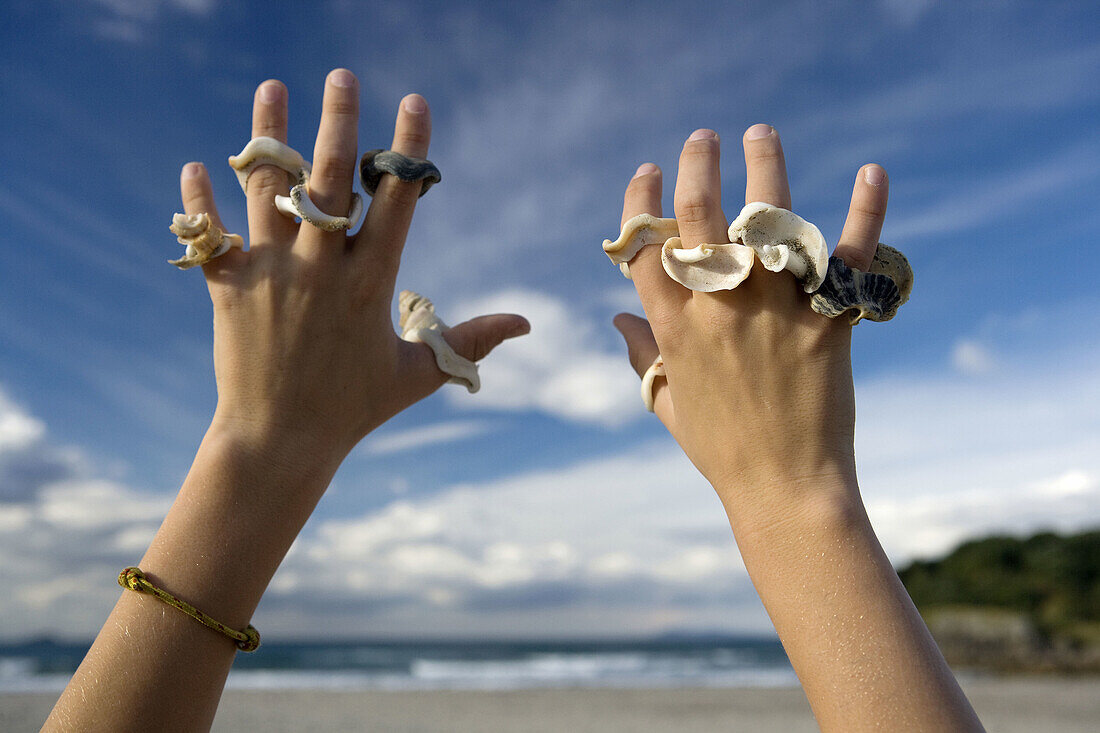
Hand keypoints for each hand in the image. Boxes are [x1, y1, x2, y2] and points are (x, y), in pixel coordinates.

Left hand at [179, 69, 527, 463]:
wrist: (278, 441)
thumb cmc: (354, 408)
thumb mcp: (417, 374)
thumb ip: (469, 339)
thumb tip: (526, 323)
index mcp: (370, 284)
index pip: (395, 202)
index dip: (407, 149)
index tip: (413, 101)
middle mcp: (320, 269)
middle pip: (330, 179)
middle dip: (338, 122)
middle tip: (341, 75)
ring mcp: (271, 274)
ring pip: (269, 190)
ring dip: (268, 136)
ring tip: (272, 87)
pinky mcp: (228, 287)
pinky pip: (211, 233)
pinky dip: (201, 199)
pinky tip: (197, 164)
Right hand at [613, 125, 887, 507]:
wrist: (786, 489)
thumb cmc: (722, 450)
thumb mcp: (669, 403)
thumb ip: (642, 357)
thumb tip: (617, 321)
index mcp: (675, 328)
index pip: (645, 246)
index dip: (641, 201)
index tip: (650, 170)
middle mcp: (721, 308)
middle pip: (697, 215)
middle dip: (696, 164)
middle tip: (703, 137)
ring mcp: (777, 311)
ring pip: (767, 218)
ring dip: (763, 165)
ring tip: (760, 133)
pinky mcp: (830, 322)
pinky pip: (851, 258)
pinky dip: (865, 212)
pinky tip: (871, 172)